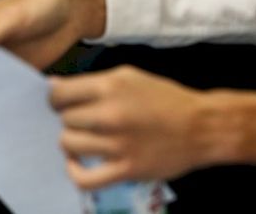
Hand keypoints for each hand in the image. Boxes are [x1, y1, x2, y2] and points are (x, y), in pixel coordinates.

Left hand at [49, 66, 208, 188]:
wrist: (202, 126)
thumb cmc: (165, 98)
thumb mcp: (129, 76)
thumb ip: (91, 82)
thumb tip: (53, 86)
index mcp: (110, 86)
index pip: (59, 94)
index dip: (56, 99)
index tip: (63, 103)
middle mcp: (110, 114)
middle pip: (64, 119)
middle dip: (69, 119)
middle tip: (82, 120)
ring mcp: (117, 144)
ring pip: (69, 144)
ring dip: (73, 142)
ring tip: (85, 138)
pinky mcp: (126, 169)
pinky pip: (84, 178)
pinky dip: (74, 171)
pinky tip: (78, 162)